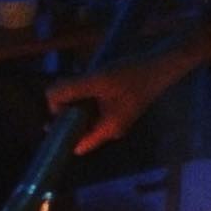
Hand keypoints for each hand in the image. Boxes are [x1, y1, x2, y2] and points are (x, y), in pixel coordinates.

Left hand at [46, 54, 178, 154]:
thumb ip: (71, 89)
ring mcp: (115, 119)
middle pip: (80, 131)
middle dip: (66, 115)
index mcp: (107, 130)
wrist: (161, 63)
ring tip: (70, 84)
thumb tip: (48, 97)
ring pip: (86, 117)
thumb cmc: (132, 74)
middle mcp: (110, 130)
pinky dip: (85, 97)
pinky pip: (94, 107)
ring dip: (75, 103)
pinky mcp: (117, 107)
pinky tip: (83, 81)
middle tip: (58, 93)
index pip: (77, 146)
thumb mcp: (98, 80)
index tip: (51, 117)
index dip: (62, 135)